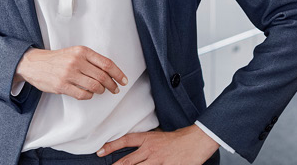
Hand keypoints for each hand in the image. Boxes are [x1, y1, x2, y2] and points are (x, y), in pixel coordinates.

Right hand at [13, 46, 126, 99]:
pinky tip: (88, 93)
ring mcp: (68, 74)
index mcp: (81, 51)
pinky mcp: (62, 85)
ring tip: (101, 91)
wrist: (34, 63)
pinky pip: (83, 94)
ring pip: (94, 87)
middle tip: (115, 89)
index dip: (118, 74)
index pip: (106, 63)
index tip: (124, 80)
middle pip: (102, 77)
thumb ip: (90, 60)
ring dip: (101, 91)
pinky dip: (89, 96)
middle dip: (112, 85)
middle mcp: (76, 61)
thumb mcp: (74, 52)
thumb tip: (110, 73)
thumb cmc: (56, 59)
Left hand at [97, 125, 218, 163]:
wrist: (196, 141)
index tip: (100, 151)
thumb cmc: (179, 139)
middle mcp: (150, 150)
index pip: (125, 141)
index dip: (111, 146)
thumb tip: (134, 150)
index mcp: (148, 139)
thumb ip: (145, 144)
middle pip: (128, 161)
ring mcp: (158, 160)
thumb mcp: (159, 137)